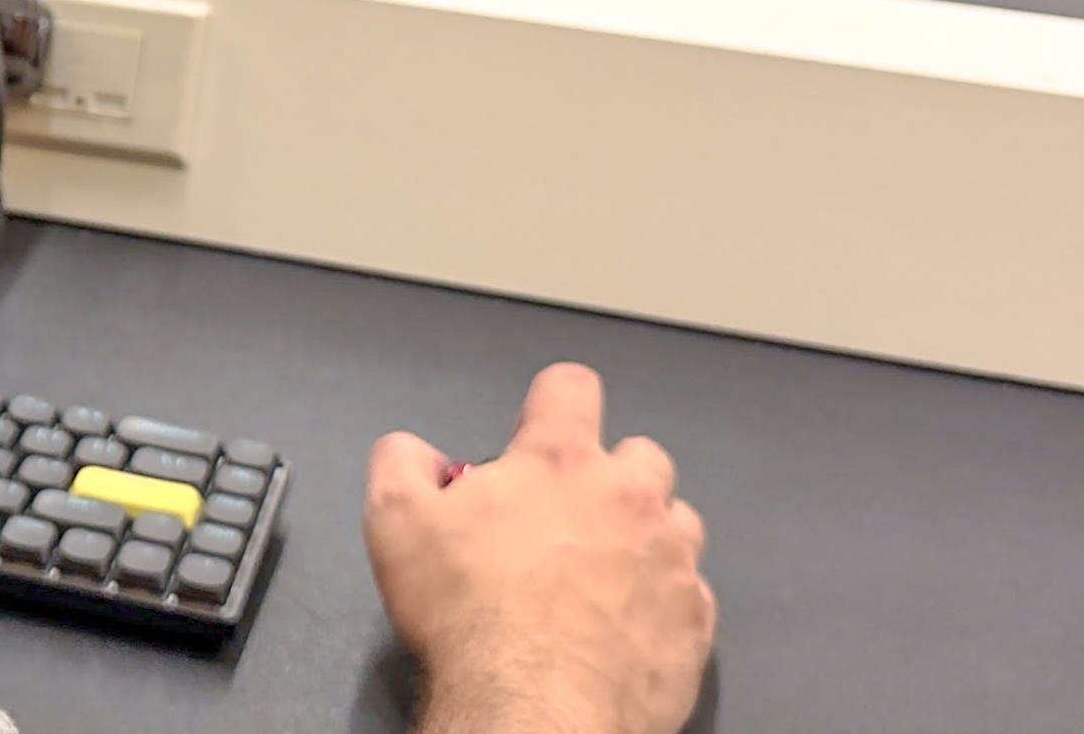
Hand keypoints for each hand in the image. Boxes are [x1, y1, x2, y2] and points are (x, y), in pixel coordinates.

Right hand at [367, 365, 716, 733]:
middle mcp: (629, 497)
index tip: (536, 434)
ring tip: (603, 574)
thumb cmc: (466, 609)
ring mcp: (672, 560)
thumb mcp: (395, 521)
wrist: (534, 706)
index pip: (572, 387)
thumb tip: (416, 450)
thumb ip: (401, 463)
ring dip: (646, 534)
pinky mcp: (695, 621)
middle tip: (566, 520)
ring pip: (678, 520)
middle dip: (609, 475)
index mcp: (559, 461)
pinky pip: (691, 592)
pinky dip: (662, 600)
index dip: (553, 402)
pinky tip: (624, 625)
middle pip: (642, 454)